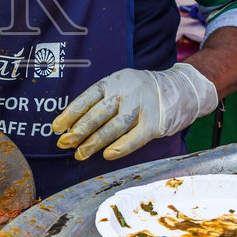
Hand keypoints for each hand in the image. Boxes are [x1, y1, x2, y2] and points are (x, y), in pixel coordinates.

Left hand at [51, 63, 219, 161]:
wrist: (181, 88)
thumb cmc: (142, 93)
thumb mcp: (120, 88)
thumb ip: (101, 104)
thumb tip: (73, 127)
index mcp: (113, 82)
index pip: (87, 98)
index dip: (70, 114)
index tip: (56, 128)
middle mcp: (126, 91)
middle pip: (98, 113)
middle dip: (79, 130)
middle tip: (64, 144)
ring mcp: (142, 105)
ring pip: (114, 126)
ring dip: (95, 142)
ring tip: (80, 154)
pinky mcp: (155, 122)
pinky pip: (135, 137)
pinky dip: (121, 147)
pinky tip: (108, 155)